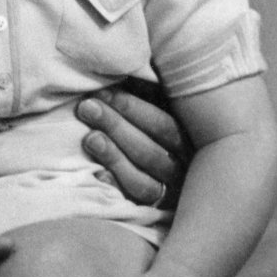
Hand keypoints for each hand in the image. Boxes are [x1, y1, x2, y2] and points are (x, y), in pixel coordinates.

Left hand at [78, 83, 189, 207]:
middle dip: (116, 127)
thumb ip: (150, 90)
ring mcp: (168, 194)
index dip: (132, 108)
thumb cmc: (155, 120)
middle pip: (151, 153)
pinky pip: (134, 206)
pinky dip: (115, 187)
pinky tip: (97, 174)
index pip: (164, 126)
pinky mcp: (152, 212)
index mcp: (189, 140)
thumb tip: (128, 65)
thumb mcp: (161, 103)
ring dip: (114, 157)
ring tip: (89, 138)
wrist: (170, 171)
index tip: (102, 92)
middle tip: (87, 108)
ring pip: (143, 181)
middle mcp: (182, 170)